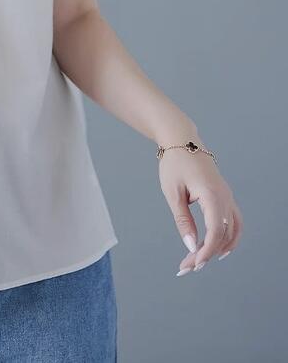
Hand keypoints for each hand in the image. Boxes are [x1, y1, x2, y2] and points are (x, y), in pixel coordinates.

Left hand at [158, 147, 242, 274]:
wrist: (181, 140)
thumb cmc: (174, 163)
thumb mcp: (172, 192)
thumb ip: (183, 220)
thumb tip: (191, 246)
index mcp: (212, 195)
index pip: (215, 232)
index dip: (206, 251)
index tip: (193, 264)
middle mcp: (225, 197)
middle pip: (223, 235)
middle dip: (207, 254)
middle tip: (186, 267)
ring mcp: (228, 196)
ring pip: (233, 230)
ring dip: (218, 248)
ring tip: (200, 261)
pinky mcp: (225, 196)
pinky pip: (233, 221)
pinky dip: (228, 237)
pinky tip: (217, 248)